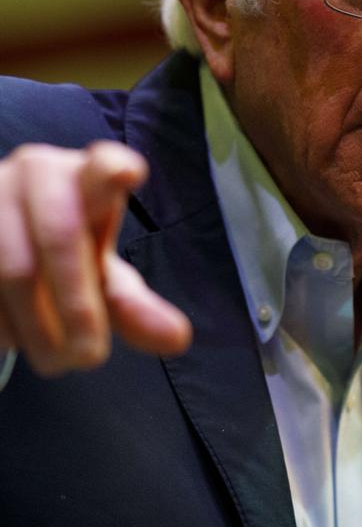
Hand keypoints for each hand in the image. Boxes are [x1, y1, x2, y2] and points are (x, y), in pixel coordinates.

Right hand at [0, 141, 191, 376]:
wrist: (0, 236)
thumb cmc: (66, 253)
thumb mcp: (102, 277)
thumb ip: (134, 307)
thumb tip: (178, 340)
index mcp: (86, 176)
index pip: (103, 167)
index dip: (113, 169)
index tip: (128, 171)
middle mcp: (38, 171)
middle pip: (59, 235)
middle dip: (77, 305)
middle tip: (91, 357)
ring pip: (13, 268)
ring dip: (36, 328)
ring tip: (55, 360)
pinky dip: (1, 326)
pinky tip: (13, 337)